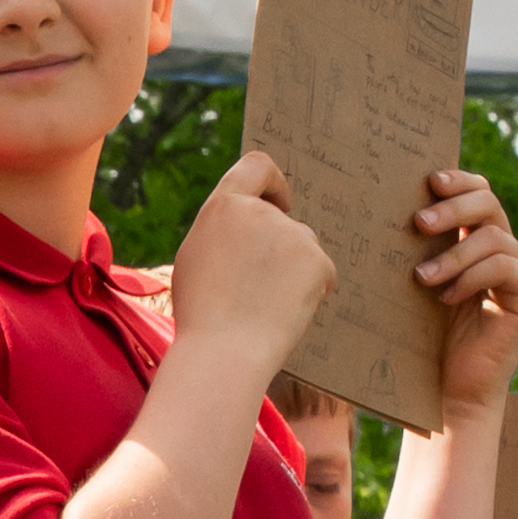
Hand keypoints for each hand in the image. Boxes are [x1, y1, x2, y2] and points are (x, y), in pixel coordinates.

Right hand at [167, 149, 335, 378]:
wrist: (223, 352)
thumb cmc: (202, 314)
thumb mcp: (198, 256)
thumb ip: (226, 229)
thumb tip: (250, 222)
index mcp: (224, 207)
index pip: (258, 166)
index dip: (272, 184)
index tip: (276, 203)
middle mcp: (260, 213)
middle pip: (283, 221)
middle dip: (276, 249)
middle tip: (252, 288)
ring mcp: (293, 236)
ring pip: (301, 249)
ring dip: (290, 272)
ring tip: (261, 306)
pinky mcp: (319, 261)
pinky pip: (319, 273)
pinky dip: (307, 293)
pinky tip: (282, 313)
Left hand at [413, 165, 517, 408]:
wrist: (447, 389)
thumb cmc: (423, 338)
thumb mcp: (415, 285)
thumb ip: (416, 249)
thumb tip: (383, 208)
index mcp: (475, 239)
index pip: (477, 192)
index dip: (458, 181)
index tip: (428, 181)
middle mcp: (502, 248)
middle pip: (488, 202)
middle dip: (452, 208)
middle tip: (418, 223)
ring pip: (493, 237)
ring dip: (454, 255)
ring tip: (422, 279)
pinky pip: (506, 267)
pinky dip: (473, 277)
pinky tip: (448, 298)